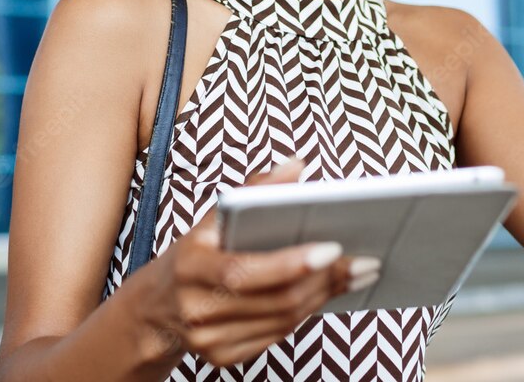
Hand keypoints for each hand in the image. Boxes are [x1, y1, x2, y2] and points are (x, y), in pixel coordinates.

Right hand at [137, 158, 377, 367]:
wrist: (158, 306)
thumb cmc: (197, 251)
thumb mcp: (214, 217)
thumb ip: (256, 188)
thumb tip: (299, 166)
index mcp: (191, 267)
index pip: (244, 271)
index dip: (290, 263)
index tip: (334, 248)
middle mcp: (197, 309)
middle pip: (275, 300)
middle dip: (326, 280)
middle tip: (365, 261)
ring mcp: (210, 340)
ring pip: (284, 321)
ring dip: (326, 296)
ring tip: (359, 274)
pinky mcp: (224, 358)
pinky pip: (278, 336)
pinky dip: (309, 312)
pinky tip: (329, 292)